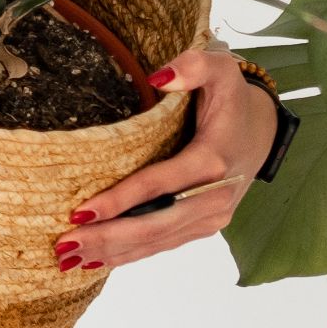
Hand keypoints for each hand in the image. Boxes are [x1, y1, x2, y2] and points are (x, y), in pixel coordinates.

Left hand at [57, 47, 278, 274]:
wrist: (262, 129)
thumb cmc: (231, 98)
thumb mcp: (219, 69)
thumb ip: (192, 66)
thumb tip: (159, 78)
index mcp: (213, 159)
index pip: (158, 185)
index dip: (120, 200)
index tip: (80, 212)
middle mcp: (214, 197)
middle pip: (154, 224)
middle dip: (107, 237)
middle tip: (65, 245)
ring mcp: (211, 217)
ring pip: (157, 240)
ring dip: (113, 252)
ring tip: (70, 258)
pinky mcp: (204, 226)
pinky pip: (164, 243)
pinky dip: (131, 255)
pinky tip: (99, 261)